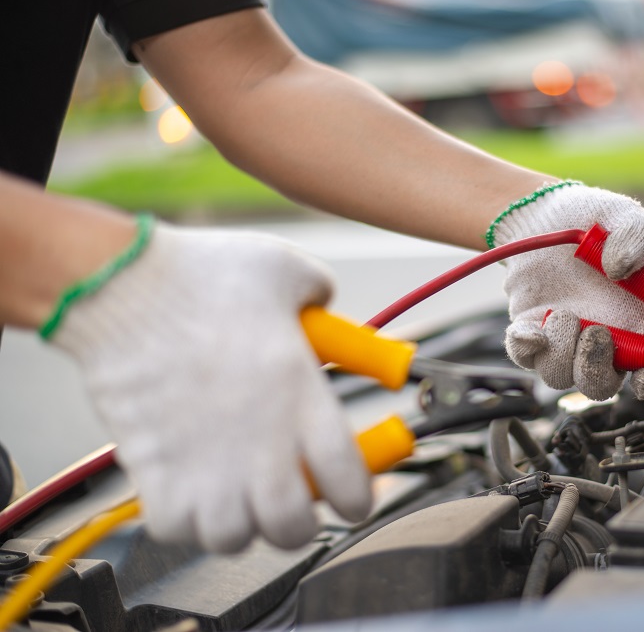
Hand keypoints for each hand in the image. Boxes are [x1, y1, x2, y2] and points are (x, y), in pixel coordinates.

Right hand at [48, 222, 370, 552]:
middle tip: (293, 498)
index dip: (359, 497)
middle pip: (293, 528)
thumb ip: (320, 294)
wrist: (121, 285)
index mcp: (303, 398)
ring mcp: (205, 464)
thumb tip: (326, 304)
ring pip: (233, 538)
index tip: (355, 495)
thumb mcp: (286, 269)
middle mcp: (260, 443)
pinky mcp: (153, 469)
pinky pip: (175, 527)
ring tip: (240, 494)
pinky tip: (192, 489)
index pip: (350, 481)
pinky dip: (185, 520)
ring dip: (241, 523)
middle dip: (299, 522)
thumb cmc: (200, 275)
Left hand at [490, 182, 643, 401]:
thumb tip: (621, 267)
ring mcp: (564, 341)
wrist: (544, 216)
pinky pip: (526, 358)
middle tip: (597, 332)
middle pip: (603, 385)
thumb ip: (638, 239)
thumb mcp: (625, 219)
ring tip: (563, 313)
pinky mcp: (531, 334)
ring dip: (563, 352)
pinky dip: (527, 348)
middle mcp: (603, 340)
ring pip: (562, 376)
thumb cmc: (592, 222)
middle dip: (598, 369)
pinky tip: (532, 326)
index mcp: (638, 323)